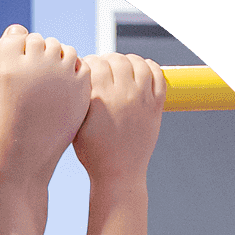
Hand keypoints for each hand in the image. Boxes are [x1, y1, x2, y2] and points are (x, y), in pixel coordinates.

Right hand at [73, 53, 165, 184]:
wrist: (118, 174)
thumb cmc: (93, 153)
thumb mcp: (77, 126)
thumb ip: (79, 99)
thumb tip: (79, 75)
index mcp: (100, 100)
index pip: (96, 64)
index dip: (88, 63)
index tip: (85, 68)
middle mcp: (123, 95)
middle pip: (117, 60)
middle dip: (107, 59)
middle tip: (101, 66)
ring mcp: (142, 99)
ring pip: (138, 63)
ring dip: (128, 60)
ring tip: (121, 65)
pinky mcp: (156, 106)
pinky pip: (158, 76)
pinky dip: (150, 67)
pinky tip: (141, 70)